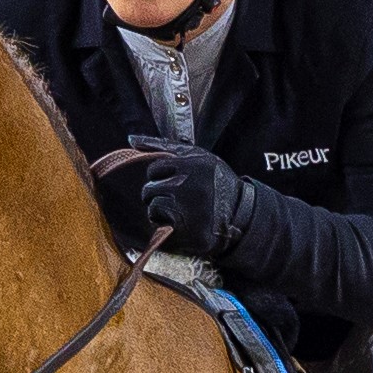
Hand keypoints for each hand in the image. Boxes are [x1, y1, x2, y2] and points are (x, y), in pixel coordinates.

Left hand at [89, 144, 248, 258]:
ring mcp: (190, 211)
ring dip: (159, 211)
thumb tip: (131, 140)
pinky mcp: (190, 232)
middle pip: (150, 190)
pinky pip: (160, 227)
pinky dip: (165, 226)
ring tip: (178, 210)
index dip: (160, 176)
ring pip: (153, 208)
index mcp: (192, 165)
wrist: (241, 212)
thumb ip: (163, 145)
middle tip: (175, 197)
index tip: (173, 181)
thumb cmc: (214, 180)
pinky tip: (179, 223)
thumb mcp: (196, 155)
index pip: (154, 169)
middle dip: (157, 194)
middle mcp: (190, 187)